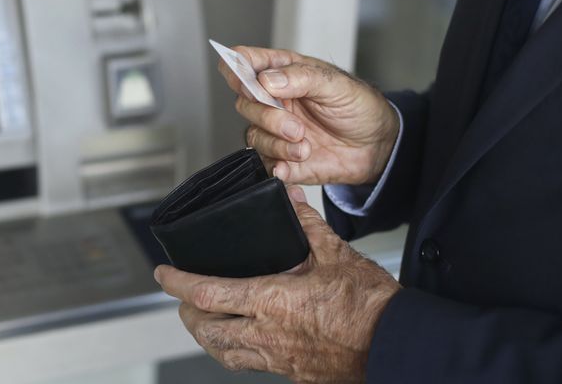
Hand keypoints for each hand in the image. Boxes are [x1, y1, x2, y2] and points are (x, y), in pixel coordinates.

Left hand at [154, 186, 400, 383]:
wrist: (399, 346)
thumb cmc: (371, 305)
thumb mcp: (336, 254)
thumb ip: (305, 224)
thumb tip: (290, 196)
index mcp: (272, 301)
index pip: (206, 292)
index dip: (177, 283)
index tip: (162, 273)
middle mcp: (267, 334)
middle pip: (205, 330)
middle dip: (186, 312)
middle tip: (181, 296)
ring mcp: (278, 359)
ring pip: (222, 352)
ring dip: (205, 335)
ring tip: (203, 317)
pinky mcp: (291, 373)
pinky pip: (248, 364)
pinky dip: (232, 350)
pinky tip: (240, 338)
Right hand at [220, 47, 398, 184]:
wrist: (377, 146)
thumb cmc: (359, 107)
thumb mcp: (337, 85)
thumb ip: (301, 78)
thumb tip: (266, 81)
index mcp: (283, 73)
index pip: (243, 63)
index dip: (236, 70)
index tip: (250, 84)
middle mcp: (274, 100)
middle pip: (244, 103)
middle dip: (268, 117)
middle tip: (296, 127)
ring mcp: (275, 129)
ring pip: (253, 135)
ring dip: (277, 144)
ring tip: (305, 147)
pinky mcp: (281, 157)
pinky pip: (264, 163)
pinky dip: (278, 165)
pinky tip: (297, 162)